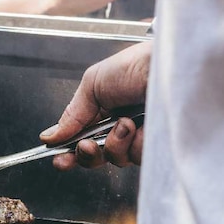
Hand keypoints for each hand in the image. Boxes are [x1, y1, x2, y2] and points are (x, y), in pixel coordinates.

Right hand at [40, 40, 151, 169]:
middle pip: (95, 155)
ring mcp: (141, 136)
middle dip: (87, 153)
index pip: (81, 137)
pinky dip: (135, 145)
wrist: (173, 67)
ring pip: (116, 159)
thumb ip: (71, 114)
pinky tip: (142, 129)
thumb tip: (50, 136)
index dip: (68, 151)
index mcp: (104, 109)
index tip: (59, 159)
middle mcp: (122, 124)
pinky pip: (137, 159)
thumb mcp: (93, 83)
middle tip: (87, 144)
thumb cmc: (139, 64)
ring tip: (126, 123)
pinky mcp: (158, 145)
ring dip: (114, 143)